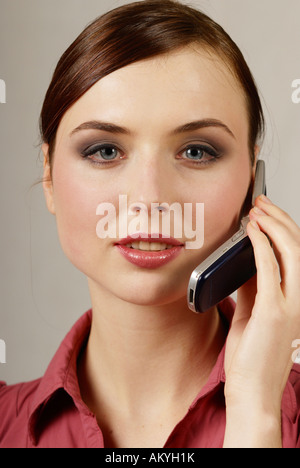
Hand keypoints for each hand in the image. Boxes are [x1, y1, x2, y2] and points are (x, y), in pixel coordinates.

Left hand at [223, 195, 299, 446]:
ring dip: (274, 227)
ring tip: (258, 211)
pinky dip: (262, 246)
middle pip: (298, 248)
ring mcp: (291, 306)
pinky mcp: (274, 313)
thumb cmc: (252, 354)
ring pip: (292, 253)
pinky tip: (252, 232)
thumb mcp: (253, 309)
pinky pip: (270, 269)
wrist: (252, 389)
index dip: (284, 228)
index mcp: (296, 298)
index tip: (266, 212)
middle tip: (261, 203)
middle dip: (280, 220)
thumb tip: (243, 256)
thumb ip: (253, 283)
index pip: (296, 253)